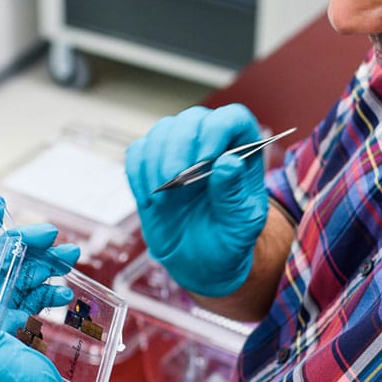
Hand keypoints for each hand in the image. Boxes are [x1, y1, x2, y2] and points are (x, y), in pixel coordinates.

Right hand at [125, 104, 268, 295]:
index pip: (233, 119)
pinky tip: (151, 200)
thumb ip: (234, 194)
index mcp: (243, 154)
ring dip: (158, 161)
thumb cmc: (230, 240)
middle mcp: (211, 145)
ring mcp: (180, 153)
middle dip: (180, 147)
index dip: (218, 129)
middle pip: (193, 119)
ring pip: (162, 130)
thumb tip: (228, 162)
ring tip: (165, 198)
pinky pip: (138, 152)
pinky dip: (139, 173)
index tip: (206, 157)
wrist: (202, 263)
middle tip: (178, 180)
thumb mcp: (240, 224)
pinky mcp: (152, 166)